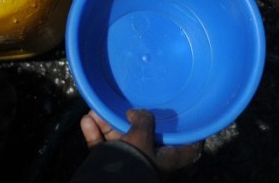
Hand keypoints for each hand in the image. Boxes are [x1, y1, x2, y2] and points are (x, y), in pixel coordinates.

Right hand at [80, 109, 202, 174]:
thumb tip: (136, 113)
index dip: (192, 132)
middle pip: (146, 135)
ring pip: (119, 137)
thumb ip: (144, 119)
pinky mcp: (109, 165)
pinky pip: (103, 146)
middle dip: (132, 118)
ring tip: (96, 110)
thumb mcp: (142, 136)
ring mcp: (130, 163)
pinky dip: (95, 133)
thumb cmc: (134, 162)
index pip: (188, 146)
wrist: (105, 182)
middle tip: (127, 103)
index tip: (191, 115)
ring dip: (107, 122)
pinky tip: (87, 121)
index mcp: (167, 158)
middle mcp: (150, 160)